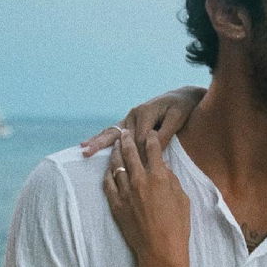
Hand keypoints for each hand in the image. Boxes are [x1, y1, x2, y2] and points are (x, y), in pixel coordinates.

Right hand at [81, 86, 205, 156]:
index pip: (138, 138)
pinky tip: (88, 145)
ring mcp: (130, 117)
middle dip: (103, 144)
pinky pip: (115, 131)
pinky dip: (102, 138)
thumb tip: (153, 150)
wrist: (183, 97)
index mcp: (145, 112)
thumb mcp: (177, 119)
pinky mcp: (130, 121)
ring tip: (83, 151)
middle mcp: (134, 114)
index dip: (138, 154)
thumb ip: (165, 134)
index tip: (138, 169)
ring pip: (113, 133)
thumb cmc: (182, 108)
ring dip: (98, 142)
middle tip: (87, 154)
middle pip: (119, 134)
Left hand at [104, 130, 192, 266]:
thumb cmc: (177, 225)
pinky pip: (108, 183)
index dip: (151, 138)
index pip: (153, 149)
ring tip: (115, 145)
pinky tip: (108, 168)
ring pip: (116, 165)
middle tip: (125, 132)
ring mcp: (125, 192)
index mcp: (160, 176)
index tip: (150, 133)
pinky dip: (108, 173)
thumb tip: (163, 168)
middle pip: (130, 152)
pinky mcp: (116, 204)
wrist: (160, 250)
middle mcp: (140, 180)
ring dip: (116, 152)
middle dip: (128, 139)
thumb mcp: (182, 198)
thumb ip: (172, 179)